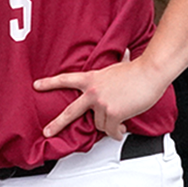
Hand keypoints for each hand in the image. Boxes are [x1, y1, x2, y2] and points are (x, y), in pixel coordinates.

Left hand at [32, 49, 167, 139]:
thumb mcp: (116, 67)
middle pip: (70, 112)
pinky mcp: (113, 113)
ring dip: (107, 126)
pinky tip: (120, 130)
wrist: (150, 72)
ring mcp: (102, 104)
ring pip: (99, 124)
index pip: (65, 80)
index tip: (37, 86)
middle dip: (57, 124)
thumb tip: (125, 54)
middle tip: (47, 132)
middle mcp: (93, 92)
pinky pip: (111, 130)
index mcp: (91, 79)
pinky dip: (116, 133)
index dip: (50, 83)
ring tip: (116, 122)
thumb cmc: (137, 70)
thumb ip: (111, 72)